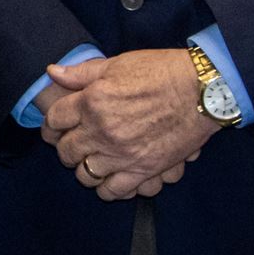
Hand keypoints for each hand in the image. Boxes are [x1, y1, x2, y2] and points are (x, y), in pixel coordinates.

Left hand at [39, 47, 221, 201]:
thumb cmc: (161, 71)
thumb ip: (82, 73)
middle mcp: (102, 131)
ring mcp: (121, 153)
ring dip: (83, 169)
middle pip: (66, 151)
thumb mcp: (117, 64)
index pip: (54, 120)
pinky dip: (107, 188)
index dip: (51, 125)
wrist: (202, 91)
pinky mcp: (143, 169)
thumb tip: (53, 72)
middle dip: (65, 148)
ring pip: (85, 174)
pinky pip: (113, 190)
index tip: (54, 128)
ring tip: (90, 162)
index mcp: (92, 102)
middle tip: (72, 145)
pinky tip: (109, 179)